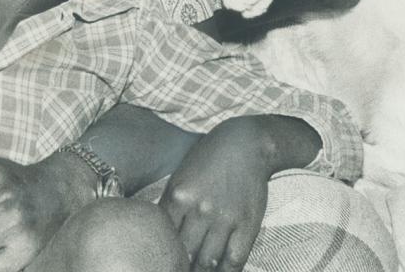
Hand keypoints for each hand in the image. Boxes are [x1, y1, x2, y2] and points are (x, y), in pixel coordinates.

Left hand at [159, 119, 271, 271]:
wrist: (246, 144)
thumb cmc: (209, 158)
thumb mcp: (181, 175)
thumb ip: (169, 204)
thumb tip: (157, 232)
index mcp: (178, 195)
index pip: (162, 235)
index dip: (160, 252)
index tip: (159, 260)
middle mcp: (199, 209)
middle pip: (183, 252)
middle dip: (177, 265)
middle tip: (174, 268)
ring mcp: (224, 219)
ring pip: (207, 261)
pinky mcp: (247, 225)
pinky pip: (234, 260)